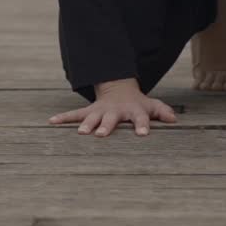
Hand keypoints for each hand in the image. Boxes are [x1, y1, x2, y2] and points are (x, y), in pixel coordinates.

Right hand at [48, 78, 176, 138]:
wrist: (118, 90)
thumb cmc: (137, 104)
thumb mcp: (151, 106)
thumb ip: (162, 112)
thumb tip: (174, 119)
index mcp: (133, 111)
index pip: (140, 119)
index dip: (142, 126)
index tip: (142, 135)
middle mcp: (115, 112)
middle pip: (111, 119)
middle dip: (106, 126)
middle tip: (101, 134)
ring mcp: (100, 112)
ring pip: (91, 117)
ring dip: (85, 124)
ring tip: (80, 133)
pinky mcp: (88, 113)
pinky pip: (74, 115)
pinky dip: (63, 118)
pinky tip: (51, 122)